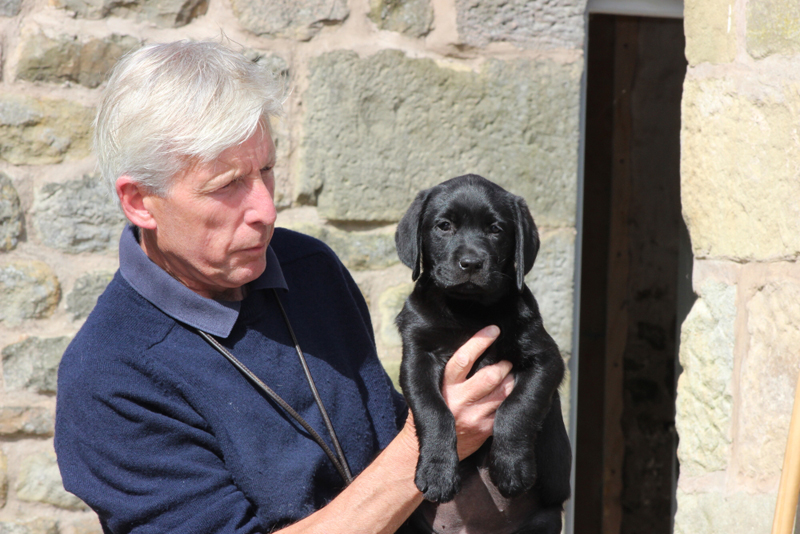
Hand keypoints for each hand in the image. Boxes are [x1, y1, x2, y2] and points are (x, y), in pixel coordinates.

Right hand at [441, 325, 513, 458]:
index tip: (493, 329)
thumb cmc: (435, 407)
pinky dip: (511, 400)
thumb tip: (474, 347)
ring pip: (501, 393)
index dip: (479, 342)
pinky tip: (512, 395)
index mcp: (445, 386)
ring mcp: (473, 417)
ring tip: (510, 376)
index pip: (463, 359)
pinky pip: (504, 411)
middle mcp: (458, 400)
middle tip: (507, 361)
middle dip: (502, 366)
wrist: (426, 446)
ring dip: (510, 382)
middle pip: (489, 377)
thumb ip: (451, 372)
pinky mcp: (484, 430)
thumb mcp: (434, 387)